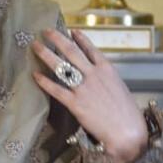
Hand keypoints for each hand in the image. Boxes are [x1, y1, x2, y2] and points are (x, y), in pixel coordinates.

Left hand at [31, 28, 148, 162]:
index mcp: (107, 69)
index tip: (71, 31)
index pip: (90, 48)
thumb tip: (97, 75)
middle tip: (46, 31)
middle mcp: (93, 74)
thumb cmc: (127, 112)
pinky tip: (35, 75)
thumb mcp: (120, 88)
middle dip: (57, 39)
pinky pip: (56, 89)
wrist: (127, 131)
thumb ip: (107, 79)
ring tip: (35, 46)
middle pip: (71, 51)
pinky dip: (44, 81)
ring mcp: (83, 88)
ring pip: (60, 66)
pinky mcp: (75, 103)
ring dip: (46, 54)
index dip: (79, 38)